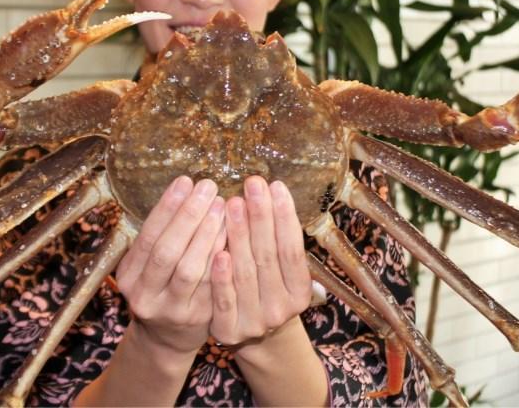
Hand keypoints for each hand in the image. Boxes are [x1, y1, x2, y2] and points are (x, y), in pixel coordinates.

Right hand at [115, 176, 225, 354]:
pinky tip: (231, 233)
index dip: (168, 207)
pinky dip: (221, 256)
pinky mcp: (198, 319)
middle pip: (167, 251)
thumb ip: (162, 234)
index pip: (148, 236)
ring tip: (221, 205)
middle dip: (188, 216)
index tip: (185, 180)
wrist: (167, 337)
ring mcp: (171, 310)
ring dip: (207, 234)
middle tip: (208, 187)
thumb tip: (187, 187)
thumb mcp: (149, 263)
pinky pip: (211, 284)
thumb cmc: (162, 285)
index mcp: (129, 275)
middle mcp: (145, 295)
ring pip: (190, 269)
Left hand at [209, 176, 310, 347]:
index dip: (285, 216)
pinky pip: (224, 299)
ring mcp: (256, 321)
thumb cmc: (263, 287)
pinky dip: (222, 276)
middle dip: (261, 216)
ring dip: (239, 235)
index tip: (276, 185)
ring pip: (246, 273)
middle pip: (269, 256)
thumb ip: (276, 240)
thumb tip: (268, 190)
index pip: (293, 249)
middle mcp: (282, 309)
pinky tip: (218, 251)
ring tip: (233, 203)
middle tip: (253, 184)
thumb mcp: (279, 270)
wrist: (250, 335)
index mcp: (300, 292)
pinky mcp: (229, 331)